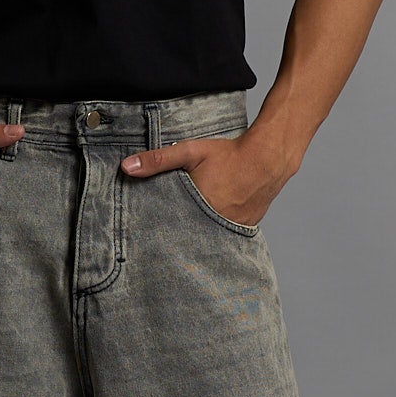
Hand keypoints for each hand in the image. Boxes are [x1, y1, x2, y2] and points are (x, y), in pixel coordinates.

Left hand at [119, 131, 290, 227]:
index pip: (171, 230)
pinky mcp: (244, 229)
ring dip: (197, 235)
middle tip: (162, 244)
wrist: (268, 158)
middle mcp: (215, 224)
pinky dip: (215, 231)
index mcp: (198, 209)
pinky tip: (209, 227)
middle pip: (189, 237)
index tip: (147, 238)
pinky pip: (224, 234)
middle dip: (177, 237)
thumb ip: (158, 160)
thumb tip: (126, 167)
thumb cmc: (229, 155)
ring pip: (207, 238)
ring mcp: (232, 229)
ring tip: (186, 237)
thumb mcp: (190, 152)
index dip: (160, 233)